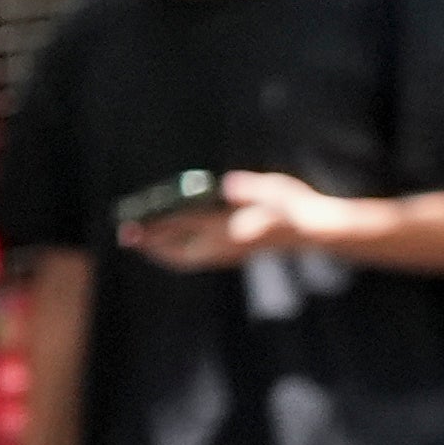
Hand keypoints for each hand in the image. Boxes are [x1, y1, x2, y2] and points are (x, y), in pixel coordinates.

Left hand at [125, 169, 348, 270]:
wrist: (318, 233)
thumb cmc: (299, 207)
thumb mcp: (277, 190)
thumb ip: (249, 189)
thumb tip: (228, 184)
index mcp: (234, 228)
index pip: (187, 227)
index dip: (159, 225)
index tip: (135, 224)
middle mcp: (227, 245)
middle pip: (178, 248)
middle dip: (151, 243)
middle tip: (125, 234)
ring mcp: (230, 254)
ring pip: (186, 259)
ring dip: (161, 251)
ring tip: (140, 242)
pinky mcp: (234, 255)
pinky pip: (196, 260)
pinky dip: (177, 255)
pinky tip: (170, 249)